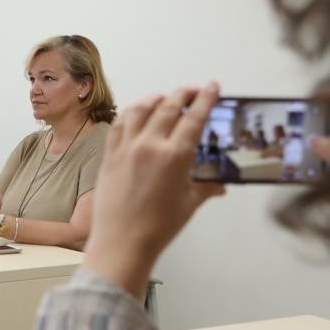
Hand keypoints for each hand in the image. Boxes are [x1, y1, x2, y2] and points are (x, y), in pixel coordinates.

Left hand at [82, 82, 226, 297]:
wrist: (121, 242)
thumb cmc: (157, 227)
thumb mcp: (189, 204)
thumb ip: (206, 187)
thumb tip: (220, 185)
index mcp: (175, 156)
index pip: (194, 117)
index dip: (205, 98)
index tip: (212, 86)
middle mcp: (149, 145)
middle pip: (168, 107)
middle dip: (183, 94)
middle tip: (192, 90)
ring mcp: (126, 148)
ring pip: (140, 109)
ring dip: (155, 99)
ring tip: (165, 98)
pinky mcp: (109, 155)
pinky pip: (119, 124)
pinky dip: (130, 113)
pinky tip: (137, 113)